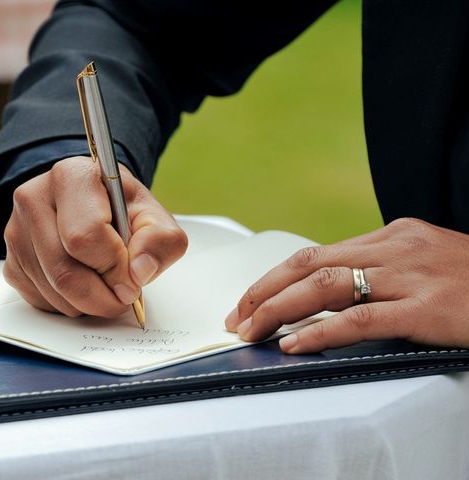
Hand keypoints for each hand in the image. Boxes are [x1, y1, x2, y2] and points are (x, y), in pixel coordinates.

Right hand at [3, 156, 187, 316]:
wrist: (95, 208)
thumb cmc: (121, 211)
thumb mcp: (153, 217)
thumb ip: (160, 241)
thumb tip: (140, 270)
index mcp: (72, 176)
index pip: (85, 237)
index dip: (114, 268)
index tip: (132, 277)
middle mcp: (34, 198)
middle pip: (64, 272)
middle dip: (102, 295)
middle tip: (123, 294)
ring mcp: (16, 231)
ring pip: (53, 292)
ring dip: (87, 303)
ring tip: (104, 283)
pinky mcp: (11, 262)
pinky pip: (40, 301)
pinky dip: (68, 305)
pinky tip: (83, 284)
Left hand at [225, 218, 468, 352]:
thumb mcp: (424, 262)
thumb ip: (380, 270)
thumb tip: (330, 293)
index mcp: (391, 235)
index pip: (315, 253)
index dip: (275, 277)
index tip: (250, 299)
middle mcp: (395, 248)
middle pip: (308, 264)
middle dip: (263, 291)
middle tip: (237, 316)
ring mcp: (410, 276)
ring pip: (325, 287)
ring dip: (278, 309)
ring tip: (251, 331)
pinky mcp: (427, 309)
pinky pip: (360, 319)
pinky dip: (320, 331)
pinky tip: (294, 344)